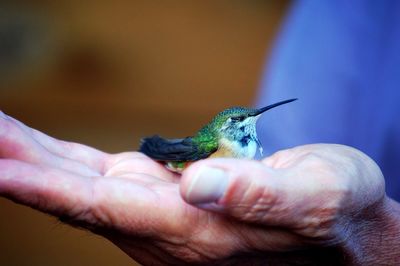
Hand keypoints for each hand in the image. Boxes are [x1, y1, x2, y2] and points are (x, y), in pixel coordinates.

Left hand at [0, 111, 397, 264]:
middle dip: (22, 165)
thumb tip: (202, 185)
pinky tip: (40, 149)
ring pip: (83, 188)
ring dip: (35, 160)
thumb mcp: (317, 197)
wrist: (338, 231)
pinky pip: (104, 182)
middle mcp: (168, 230)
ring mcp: (162, 216)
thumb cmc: (334, 214)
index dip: (46, 188)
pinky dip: (65, 163)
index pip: (106, 209)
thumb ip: (261, 196)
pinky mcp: (167, 200)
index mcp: (199, 232)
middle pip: (79, 197)